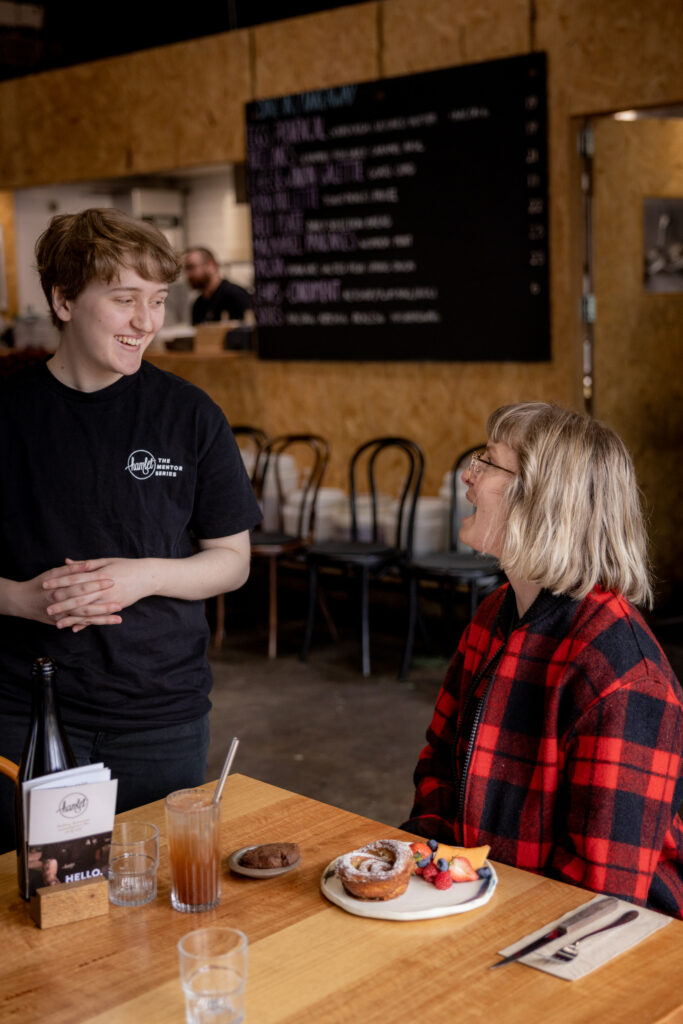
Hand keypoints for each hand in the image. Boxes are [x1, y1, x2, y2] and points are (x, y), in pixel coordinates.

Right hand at [6, 561, 121, 631]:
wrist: (22, 601)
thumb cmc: (39, 584)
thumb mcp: (52, 573)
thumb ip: (70, 570)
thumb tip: (86, 563)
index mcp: (59, 589)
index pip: (81, 586)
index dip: (96, 584)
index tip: (112, 581)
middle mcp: (60, 605)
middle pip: (85, 605)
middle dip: (103, 606)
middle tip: (120, 604)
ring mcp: (61, 616)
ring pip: (84, 618)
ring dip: (102, 619)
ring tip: (119, 618)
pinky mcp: (62, 622)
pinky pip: (79, 623)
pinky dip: (93, 624)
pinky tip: (106, 623)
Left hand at [44, 557, 151, 628]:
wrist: (147, 577)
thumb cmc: (126, 566)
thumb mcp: (105, 561)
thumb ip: (85, 565)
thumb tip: (66, 562)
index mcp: (100, 574)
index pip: (75, 578)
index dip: (59, 582)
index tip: (45, 585)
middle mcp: (104, 588)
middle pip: (79, 597)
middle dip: (62, 603)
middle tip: (47, 608)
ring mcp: (110, 600)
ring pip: (87, 610)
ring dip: (71, 617)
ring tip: (57, 623)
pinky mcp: (115, 607)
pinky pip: (98, 617)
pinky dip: (86, 623)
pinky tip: (74, 627)